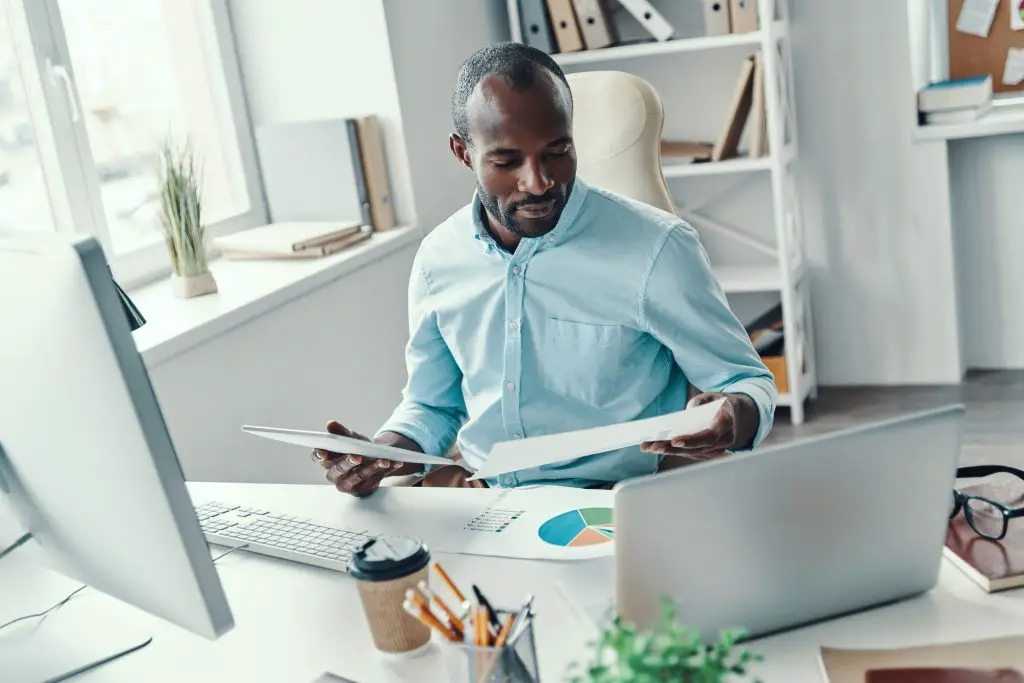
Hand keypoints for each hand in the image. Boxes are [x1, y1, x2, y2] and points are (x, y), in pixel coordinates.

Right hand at [314, 421, 421, 496]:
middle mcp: (333, 474)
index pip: (319, 457)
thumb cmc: (356, 448)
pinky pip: (374, 480)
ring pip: (359, 475)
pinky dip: (386, 470)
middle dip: (349, 462)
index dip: (320, 455)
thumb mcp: (351, 438)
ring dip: (373, 467)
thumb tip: (330, 424)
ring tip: (384, 460)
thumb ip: (341, 432)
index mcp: (326, 459)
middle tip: (358, 457)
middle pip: (339, 468)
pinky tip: (395, 463)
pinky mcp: (360, 491)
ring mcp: (346, 484)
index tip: (323, 452)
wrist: (373, 460)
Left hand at [640, 392, 757, 461]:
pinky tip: (655, 447)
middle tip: (653, 446)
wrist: (733, 413)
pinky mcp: (708, 452)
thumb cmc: (718, 403)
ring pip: (691, 453)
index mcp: (726, 422)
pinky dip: (673, 451)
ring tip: (648, 446)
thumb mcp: (710, 396)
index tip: (675, 441)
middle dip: (673, 448)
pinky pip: (690, 453)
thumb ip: (698, 403)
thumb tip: (685, 416)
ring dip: (669, 451)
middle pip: (696, 448)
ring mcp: (717, 448)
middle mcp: (723, 439)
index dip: (692, 440)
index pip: (709, 436)